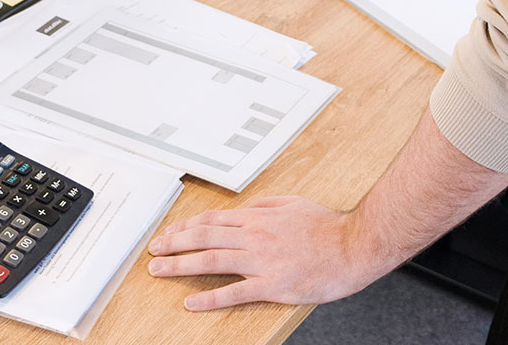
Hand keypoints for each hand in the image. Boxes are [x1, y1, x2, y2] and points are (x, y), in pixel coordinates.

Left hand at [146, 195, 387, 310]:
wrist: (353, 246)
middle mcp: (255, 237)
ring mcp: (261, 262)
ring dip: (180, 266)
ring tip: (159, 270)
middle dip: (174, 243)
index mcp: (259, 218)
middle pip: (204, 238)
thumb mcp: (295, 204)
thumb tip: (247, 208)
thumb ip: (267, 204)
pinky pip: (233, 293)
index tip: (170, 233)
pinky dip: (209, 298)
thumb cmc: (328, 227)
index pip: (212, 220)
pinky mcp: (271, 286)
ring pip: (211, 262)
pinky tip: (191, 302)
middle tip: (153, 250)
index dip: (186, 226)